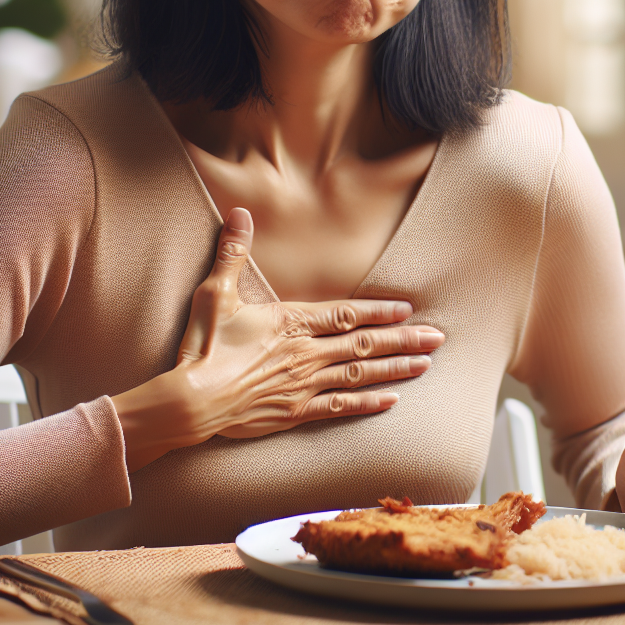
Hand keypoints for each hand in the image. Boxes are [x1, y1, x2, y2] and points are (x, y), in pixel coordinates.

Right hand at [112, 207, 442, 468]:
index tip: (408, 309)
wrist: (187, 402)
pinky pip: (340, 407)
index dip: (380, 311)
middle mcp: (306, 353)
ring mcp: (304, 385)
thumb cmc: (201, 346)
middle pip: (364, 344)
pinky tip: (391, 402)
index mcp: (291, 322)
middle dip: (403, 340)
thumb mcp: (216, 292)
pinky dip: (367, 404)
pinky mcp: (295, 412)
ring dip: (395, 369)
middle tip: (437, 338)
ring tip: (425, 364)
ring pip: (360, 374)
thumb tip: (239, 212)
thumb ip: (233, 252)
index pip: (347, 314)